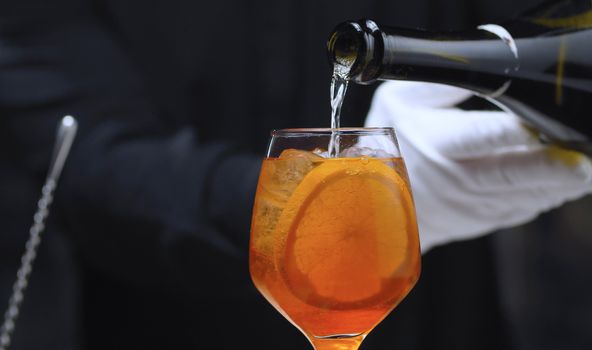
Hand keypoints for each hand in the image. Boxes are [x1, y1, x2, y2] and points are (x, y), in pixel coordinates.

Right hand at [365, 81, 591, 251]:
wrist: (385, 202)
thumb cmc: (397, 146)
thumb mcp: (401, 102)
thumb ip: (440, 82)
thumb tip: (484, 66)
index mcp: (435, 143)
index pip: (475, 136)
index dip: (508, 133)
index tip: (536, 127)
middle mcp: (454, 178)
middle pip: (508, 175)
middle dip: (550, 169)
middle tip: (582, 162)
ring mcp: (471, 205)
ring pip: (522, 197)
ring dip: (557, 184)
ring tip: (580, 169)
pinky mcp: (486, 219)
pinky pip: (524, 209)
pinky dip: (547, 195)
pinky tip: (562, 180)